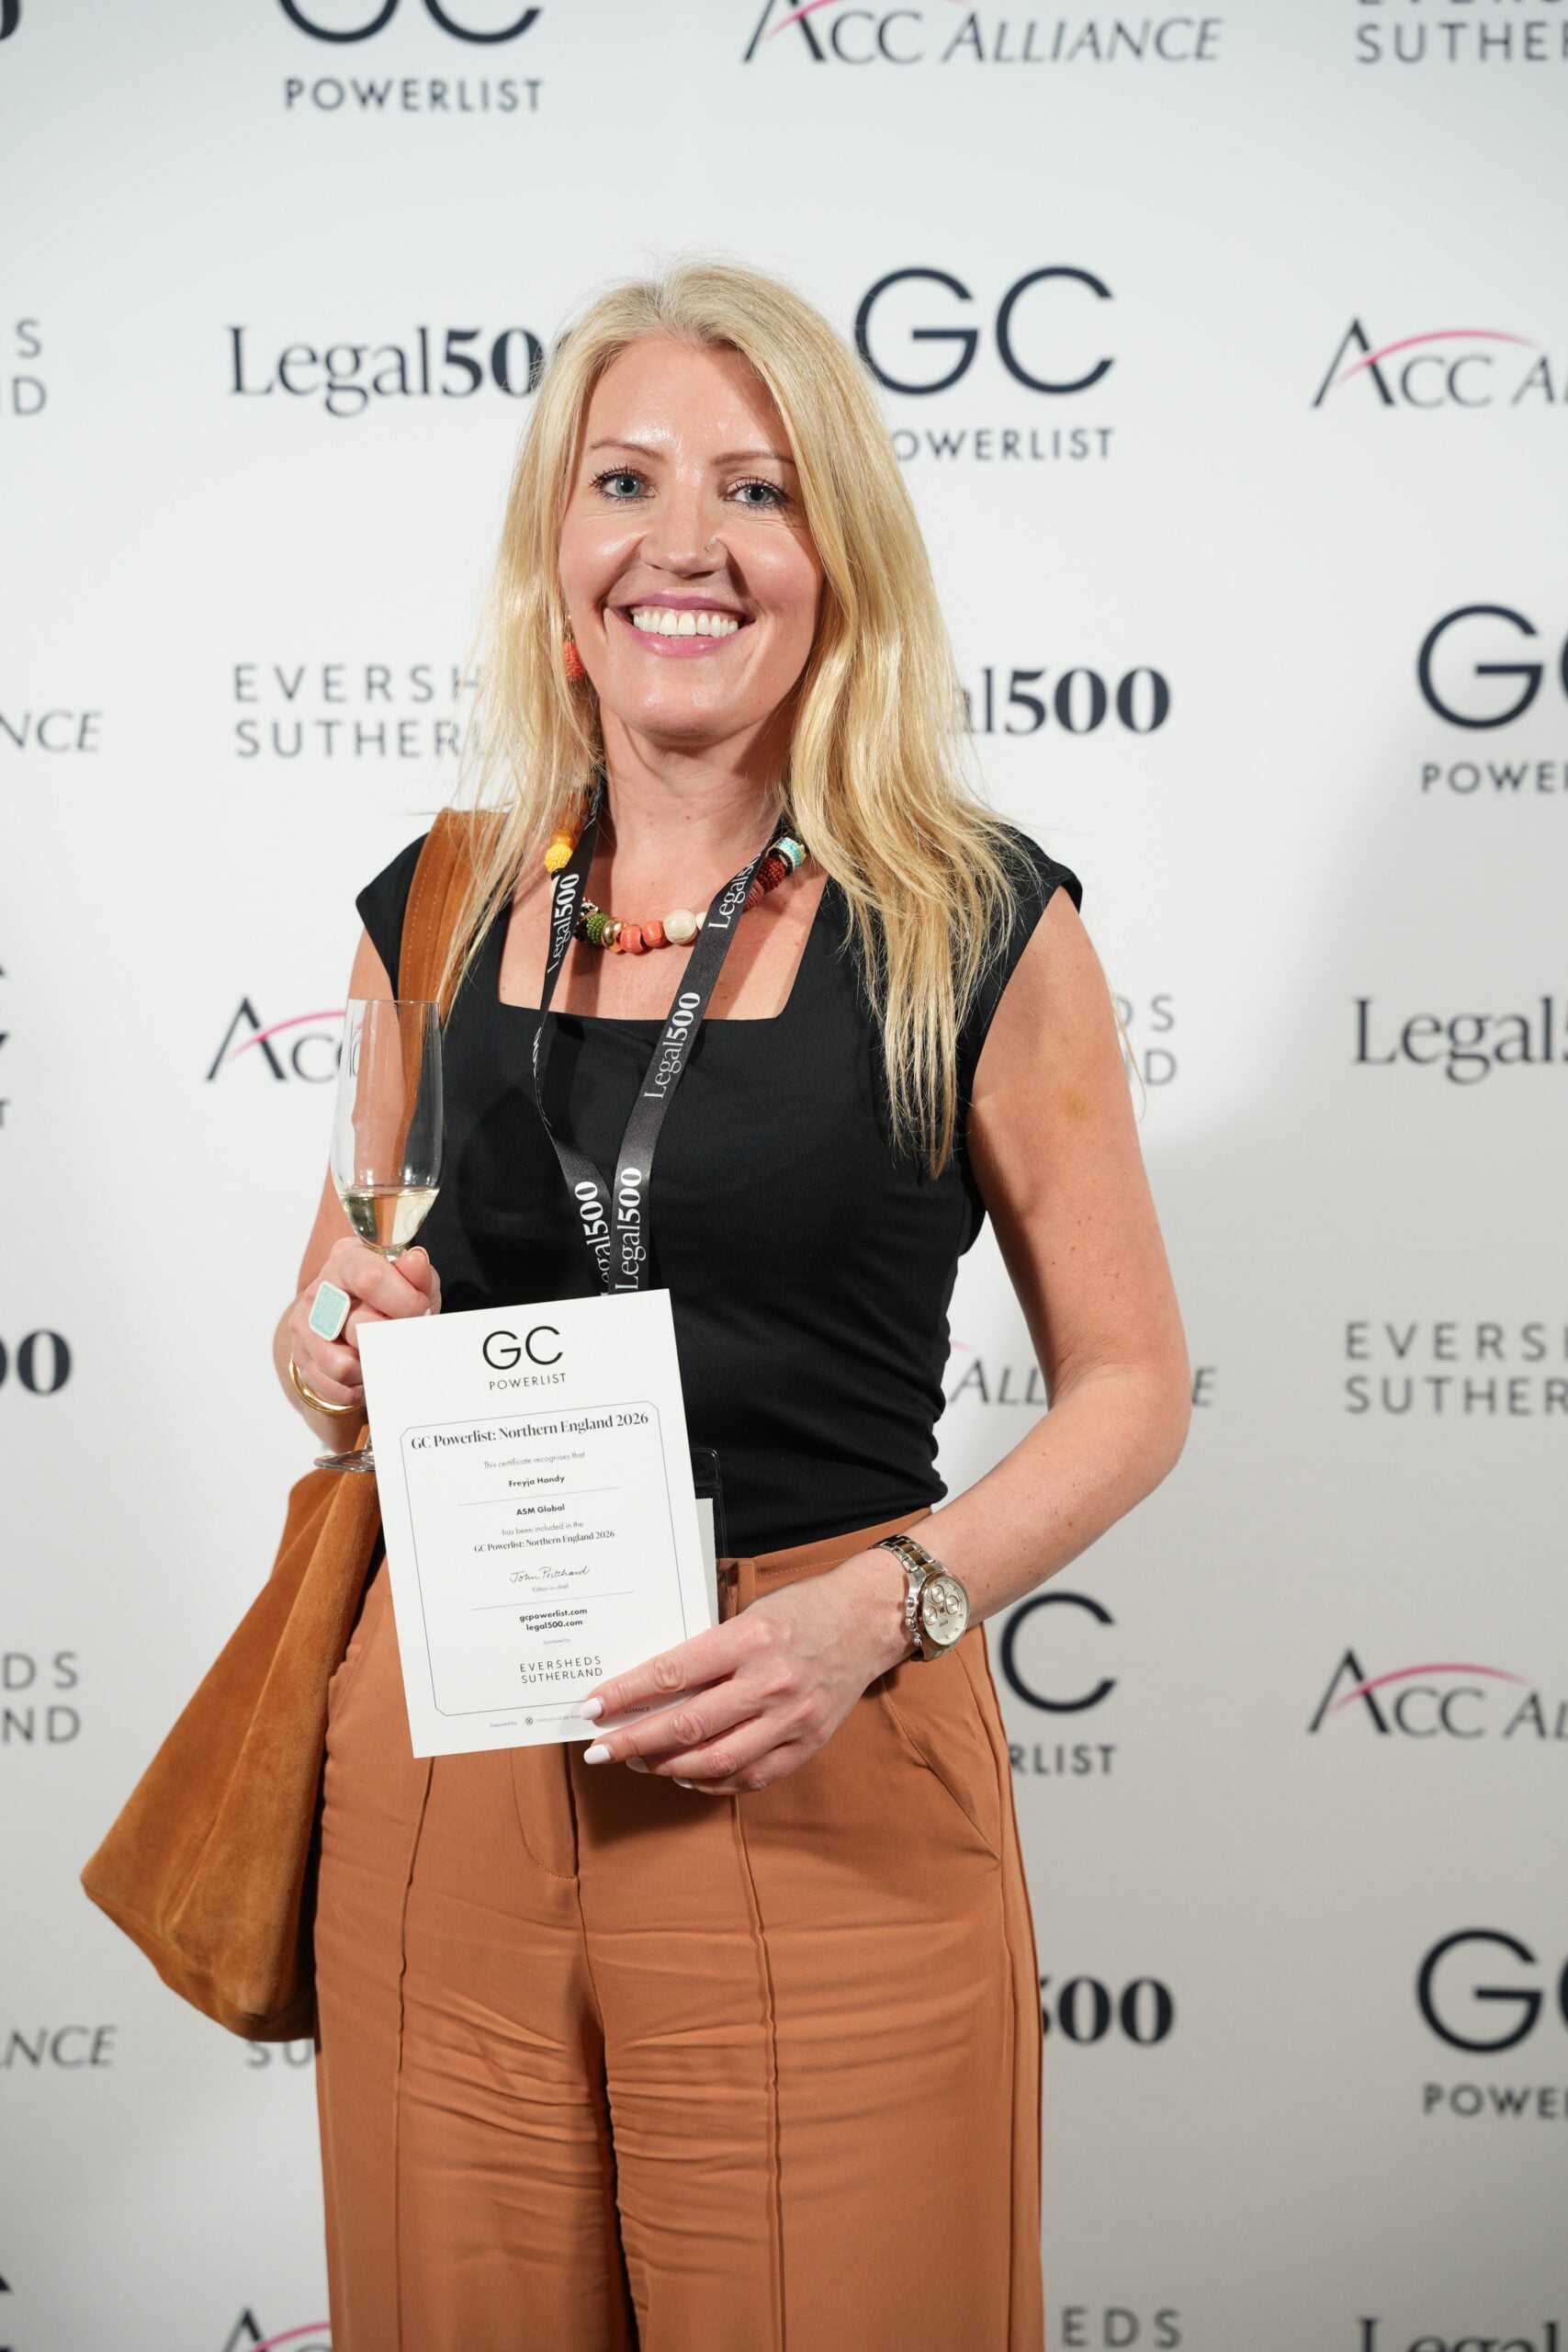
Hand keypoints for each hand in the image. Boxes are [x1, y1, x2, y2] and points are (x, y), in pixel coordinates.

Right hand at [288, 1240, 439, 1410]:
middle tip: (402, 1337)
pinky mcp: (301, 1356)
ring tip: (384, 1355)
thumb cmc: (387, 1298)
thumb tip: (415, 1261)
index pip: (370, 1279)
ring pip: (344, 1365)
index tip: (419, 1312)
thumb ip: (417, 1274)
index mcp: (347, 1259)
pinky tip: (368, 1371)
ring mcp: (306, 1324)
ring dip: (374, 1368)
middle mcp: (321, 1288)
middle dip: (391, 1340)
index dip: (403, 1303)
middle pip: (360, 1327)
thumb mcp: (411, 1282)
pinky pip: (337, 1387)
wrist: (350, 1321)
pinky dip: (360, 1387)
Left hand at [578, 1548, 910, 1794]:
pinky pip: (752, 1777)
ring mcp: (792, 1717)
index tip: (591, 1708)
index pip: (672, 1674)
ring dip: (667, 1765)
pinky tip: (686, 1773)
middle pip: (688, 1725)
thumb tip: (650, 1685)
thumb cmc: (803, 1608)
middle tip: (599, 1749)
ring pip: (716, 1759)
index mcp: (749, 1640)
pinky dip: (712, 1782)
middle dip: (634, 1741)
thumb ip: (708, 1649)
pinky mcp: (808, 1742)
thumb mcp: (750, 1612)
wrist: (869, 1619)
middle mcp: (770, 1682)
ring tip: (638, 1760)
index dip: (625, 1695)